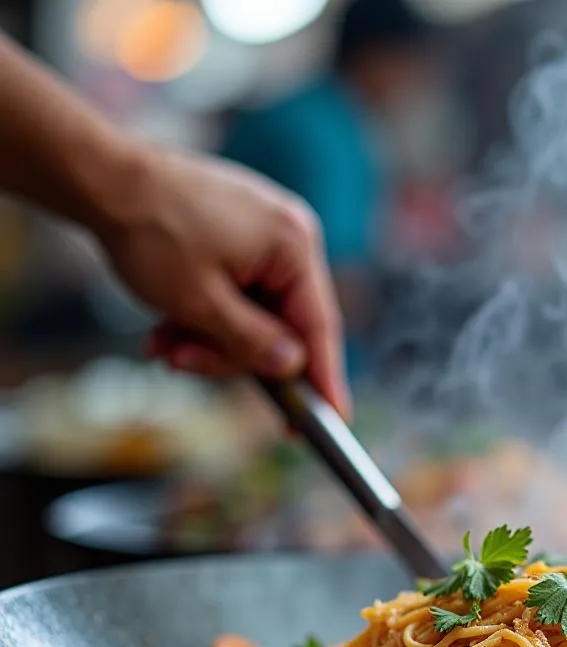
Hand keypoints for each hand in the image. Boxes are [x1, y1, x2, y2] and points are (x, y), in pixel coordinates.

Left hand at [95, 147, 349, 414]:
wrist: (99, 177)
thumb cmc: (148, 230)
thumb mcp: (200, 302)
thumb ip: (252, 343)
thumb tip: (293, 368)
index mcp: (293, 245)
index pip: (319, 326)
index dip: (325, 378)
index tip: (335, 419)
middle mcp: (289, 236)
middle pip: (282, 325)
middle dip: (231, 353)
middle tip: (185, 363)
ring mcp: (266, 234)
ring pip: (255, 315)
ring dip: (210, 339)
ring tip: (164, 344)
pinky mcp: (241, 237)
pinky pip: (239, 294)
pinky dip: (206, 316)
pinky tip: (169, 326)